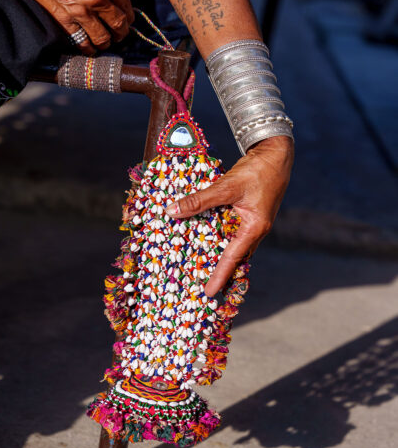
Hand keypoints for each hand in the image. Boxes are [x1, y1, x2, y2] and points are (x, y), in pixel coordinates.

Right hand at [6, 0, 134, 54]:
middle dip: (121, 34)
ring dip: (105, 44)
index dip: (129, 18)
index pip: (127, 8)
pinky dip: (88, 48)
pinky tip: (89, 47)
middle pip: (119, 26)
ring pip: (103, 39)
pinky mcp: (66, 23)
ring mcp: (80, 13)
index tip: (126, 22)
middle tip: (118, 36)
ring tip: (104, 42)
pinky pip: (82, 43)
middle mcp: (96, 0)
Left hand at [165, 136, 293, 296]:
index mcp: (254, 228)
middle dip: (222, 273)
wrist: (276, 154)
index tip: (209, 293)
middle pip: (236, 258)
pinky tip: (207, 240)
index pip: (232, 258)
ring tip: (203, 269)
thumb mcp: (226, 186)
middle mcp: (255, 230)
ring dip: (221, 257)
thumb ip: (199, 200)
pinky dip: (221, 239)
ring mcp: (253, 224)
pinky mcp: (249, 215)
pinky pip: (233, 234)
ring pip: (235, 247)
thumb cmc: (256, 171)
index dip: (219, 276)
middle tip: (205, 289)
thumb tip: (172, 211)